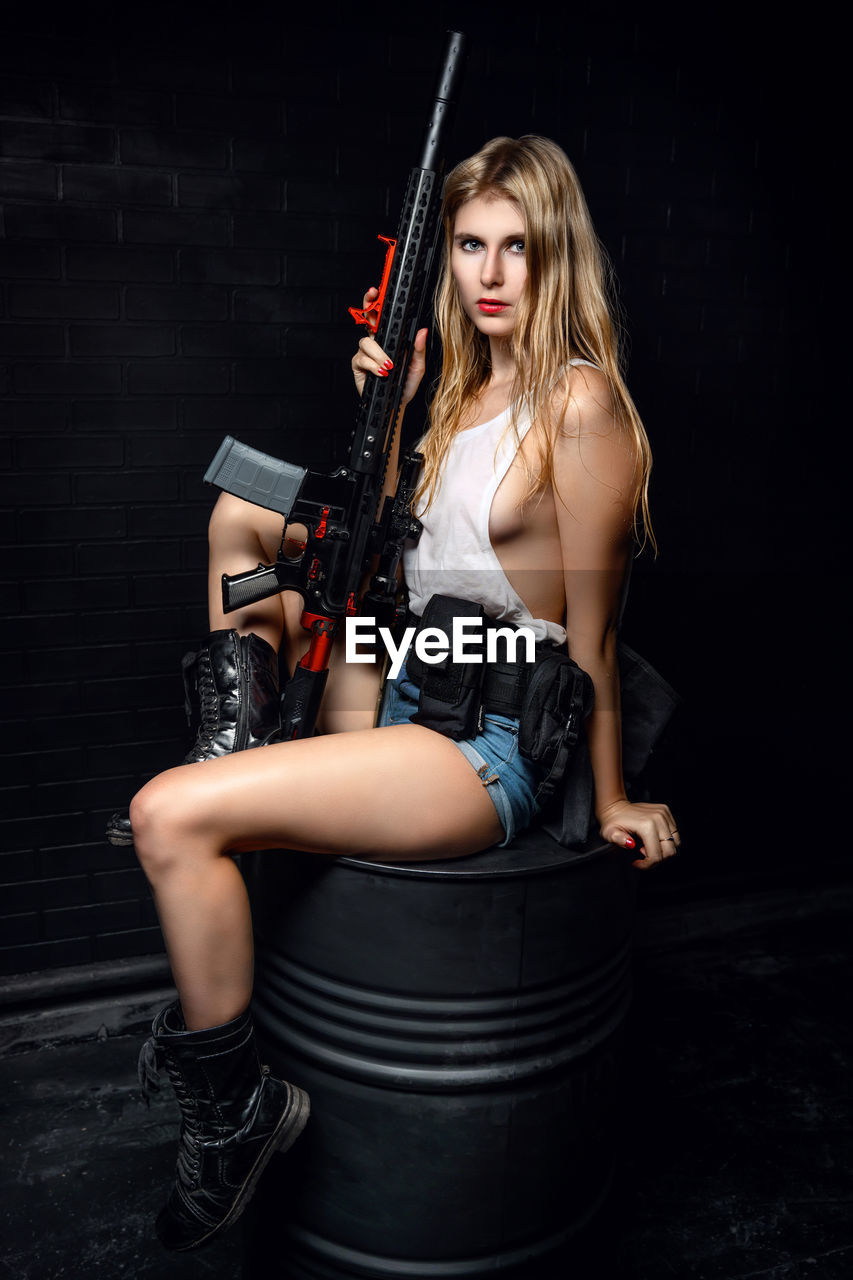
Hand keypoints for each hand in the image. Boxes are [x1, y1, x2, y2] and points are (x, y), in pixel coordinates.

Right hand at [351, 287, 427, 404]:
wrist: (396, 404)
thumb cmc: (405, 384)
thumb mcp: (417, 366)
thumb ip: (418, 349)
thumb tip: (421, 332)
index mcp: (389, 339)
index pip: (381, 317)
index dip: (376, 303)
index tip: (376, 291)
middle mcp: (375, 343)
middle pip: (367, 319)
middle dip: (367, 306)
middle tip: (371, 298)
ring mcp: (365, 353)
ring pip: (366, 342)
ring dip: (378, 353)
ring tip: (389, 365)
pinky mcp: (358, 365)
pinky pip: (362, 359)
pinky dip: (373, 365)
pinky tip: (381, 372)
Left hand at [598, 799, 680, 869]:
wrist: (615, 807)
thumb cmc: (613, 821)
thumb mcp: (609, 833)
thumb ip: (618, 840)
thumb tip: (630, 844)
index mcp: (646, 825)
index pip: (657, 856)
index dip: (647, 865)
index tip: (638, 862)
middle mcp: (658, 819)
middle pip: (670, 851)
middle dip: (657, 858)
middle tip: (643, 853)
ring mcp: (663, 814)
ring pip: (675, 843)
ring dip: (663, 849)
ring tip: (647, 845)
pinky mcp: (666, 812)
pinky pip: (674, 833)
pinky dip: (666, 840)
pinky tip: (652, 839)